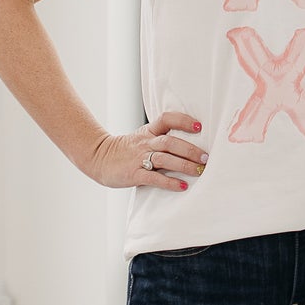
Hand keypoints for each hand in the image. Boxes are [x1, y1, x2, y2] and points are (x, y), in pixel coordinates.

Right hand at [88, 109, 206, 190]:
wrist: (98, 158)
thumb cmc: (125, 150)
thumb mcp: (142, 138)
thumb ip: (161, 139)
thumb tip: (190, 145)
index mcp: (148, 131)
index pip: (167, 119)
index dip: (183, 121)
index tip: (199, 127)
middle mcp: (145, 142)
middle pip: (170, 142)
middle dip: (190, 150)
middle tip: (206, 158)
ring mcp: (139, 158)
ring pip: (164, 158)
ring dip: (184, 165)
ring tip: (199, 171)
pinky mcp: (134, 174)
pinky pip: (154, 177)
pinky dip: (169, 182)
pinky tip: (182, 186)